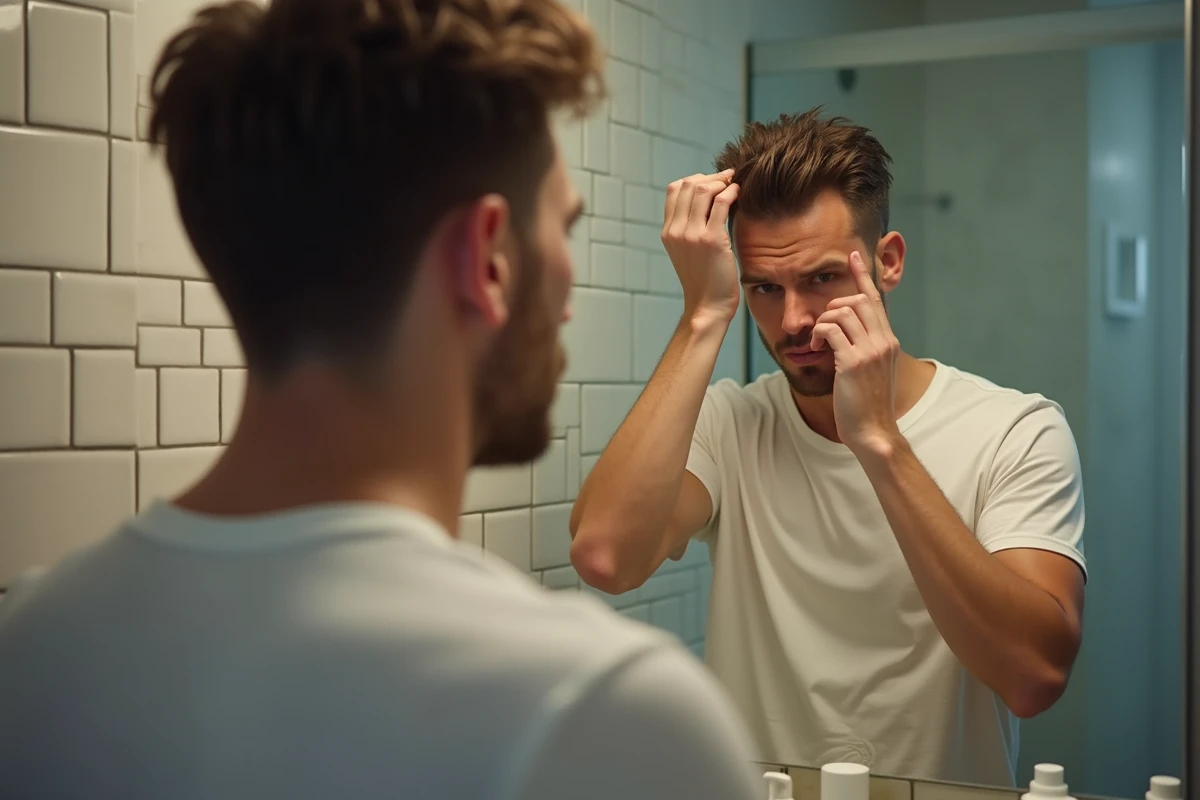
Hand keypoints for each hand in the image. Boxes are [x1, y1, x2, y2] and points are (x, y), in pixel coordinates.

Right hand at [661, 170, 740, 325]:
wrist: (707, 306)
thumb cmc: (704, 280)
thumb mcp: (688, 251)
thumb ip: (690, 228)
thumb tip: (707, 202)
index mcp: (668, 232)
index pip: (674, 189)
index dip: (694, 179)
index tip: (712, 182)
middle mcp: (676, 230)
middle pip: (688, 184)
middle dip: (711, 177)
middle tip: (728, 179)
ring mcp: (691, 234)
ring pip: (703, 188)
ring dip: (721, 182)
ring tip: (734, 185)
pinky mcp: (711, 239)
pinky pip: (721, 202)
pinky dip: (731, 191)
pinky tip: (739, 193)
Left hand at [810, 251, 901, 454]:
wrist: (875, 432)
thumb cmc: (868, 405)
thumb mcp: (871, 371)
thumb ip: (864, 349)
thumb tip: (846, 337)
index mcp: (888, 341)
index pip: (875, 299)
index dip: (862, 275)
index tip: (854, 255)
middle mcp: (882, 341)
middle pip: (856, 300)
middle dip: (833, 306)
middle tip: (821, 327)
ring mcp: (870, 350)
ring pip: (841, 311)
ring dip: (822, 321)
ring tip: (817, 340)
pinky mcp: (853, 362)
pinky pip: (830, 330)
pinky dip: (818, 333)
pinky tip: (815, 346)